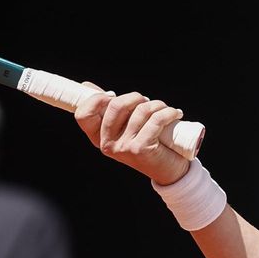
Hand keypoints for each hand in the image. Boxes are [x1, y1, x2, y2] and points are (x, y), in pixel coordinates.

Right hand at [73, 83, 190, 185]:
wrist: (169, 171)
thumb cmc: (146, 142)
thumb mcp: (124, 126)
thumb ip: (107, 108)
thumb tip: (87, 86)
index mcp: (98, 138)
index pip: (83, 114)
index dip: (96, 99)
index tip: (113, 95)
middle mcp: (107, 145)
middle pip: (115, 105)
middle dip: (136, 97)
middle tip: (147, 102)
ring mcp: (123, 148)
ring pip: (140, 110)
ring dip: (157, 104)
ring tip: (165, 110)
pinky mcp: (141, 149)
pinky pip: (155, 120)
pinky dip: (168, 112)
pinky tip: (175, 114)